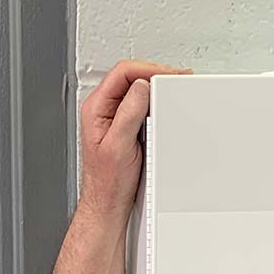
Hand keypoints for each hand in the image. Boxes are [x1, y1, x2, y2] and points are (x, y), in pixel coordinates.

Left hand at [77, 60, 191, 220]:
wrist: (109, 204)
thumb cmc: (108, 182)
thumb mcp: (119, 146)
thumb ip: (129, 113)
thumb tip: (141, 86)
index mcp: (95, 109)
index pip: (122, 73)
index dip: (147, 69)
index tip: (168, 75)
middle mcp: (103, 110)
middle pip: (130, 76)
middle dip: (155, 74)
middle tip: (178, 78)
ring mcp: (114, 117)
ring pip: (137, 89)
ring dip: (156, 87)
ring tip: (175, 87)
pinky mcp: (126, 127)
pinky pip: (142, 105)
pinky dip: (156, 102)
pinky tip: (166, 104)